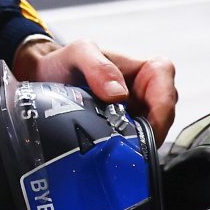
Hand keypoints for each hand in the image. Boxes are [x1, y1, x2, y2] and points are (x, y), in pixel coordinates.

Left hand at [11, 38, 177, 143]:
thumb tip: (119, 94)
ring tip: (117, 151)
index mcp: (142, 68)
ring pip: (154, 132)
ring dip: (140, 144)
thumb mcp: (78, 53)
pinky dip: (129, 151)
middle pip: (165, 111)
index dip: (162, 100)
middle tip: (130, 145)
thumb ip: (97, 65)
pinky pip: (138, 145)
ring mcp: (138, 114)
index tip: (146, 122)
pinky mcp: (127, 133)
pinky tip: (113, 156)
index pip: (165, 77)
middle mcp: (145, 92)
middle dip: (152, 130)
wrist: (44, 81)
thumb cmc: (64, 62)